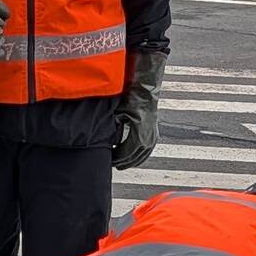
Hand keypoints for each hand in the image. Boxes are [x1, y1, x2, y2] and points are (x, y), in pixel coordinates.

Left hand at [112, 48, 165, 170]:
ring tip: (120, 165)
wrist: (146, 90)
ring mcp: (153, 138)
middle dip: (121, 163)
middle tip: (111, 165)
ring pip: (141, 157)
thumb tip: (101, 142)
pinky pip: (146, 152)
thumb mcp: (118, 113)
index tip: (107, 160)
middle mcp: (148, 139)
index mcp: (139, 136)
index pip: (125, 154)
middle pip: (133, 158)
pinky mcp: (155, 135)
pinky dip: (138, 157)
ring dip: (130, 162)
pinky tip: (131, 158)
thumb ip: (110, 128)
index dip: (116, 159)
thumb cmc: (131, 100)